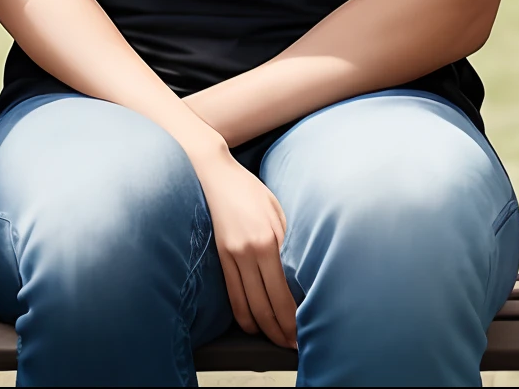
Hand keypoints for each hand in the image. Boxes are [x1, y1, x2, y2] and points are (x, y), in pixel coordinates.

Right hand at [191, 145, 297, 347]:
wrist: (212, 174)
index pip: (286, 291)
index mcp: (270, 239)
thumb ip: (289, 240)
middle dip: (284, 330)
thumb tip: (302, 273)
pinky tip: (253, 325)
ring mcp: (232, 256)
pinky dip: (244, 316)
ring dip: (265, 329)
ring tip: (279, 339)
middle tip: (296, 344)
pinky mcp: (220, 257)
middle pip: (268, 305)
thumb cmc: (250, 189)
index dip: (296, 317)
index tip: (306, 329)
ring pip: (249, 306)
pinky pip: (232, 296)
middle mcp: (250, 251)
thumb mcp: (278, 209)